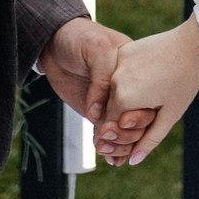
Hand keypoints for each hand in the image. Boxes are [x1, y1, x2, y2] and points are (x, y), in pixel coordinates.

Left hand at [35, 18, 158, 160]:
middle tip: (111, 139)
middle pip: (136, 119)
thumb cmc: (79, 38)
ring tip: (111, 155)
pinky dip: (110, 147)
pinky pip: (106, 132)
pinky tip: (112, 160)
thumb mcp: (96, 50)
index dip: (137, 115)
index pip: (143, 99)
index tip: (123, 123)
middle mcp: (126, 89)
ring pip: (122, 130)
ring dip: (120, 145)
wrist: (54, 41)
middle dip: (128, 135)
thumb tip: (96, 115)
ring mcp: (111, 102)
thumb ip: (101, 80)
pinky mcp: (96, 111)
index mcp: (133, 71)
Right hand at [99, 19, 198, 165]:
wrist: (193, 42)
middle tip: (145, 114)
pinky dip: (129, 80)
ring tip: (152, 93)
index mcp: (124, 98)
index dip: (118, 136)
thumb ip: (149, 140)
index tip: (130, 136)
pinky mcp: (124, 50)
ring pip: (114, 90)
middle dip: (122, 117)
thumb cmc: (185, 80)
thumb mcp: (169, 115)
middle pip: (111, 108)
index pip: (110, 126)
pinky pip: (120, 72)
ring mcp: (118, 62)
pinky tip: (150, 78)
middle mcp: (115, 79)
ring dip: (126, 97)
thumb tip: (132, 161)